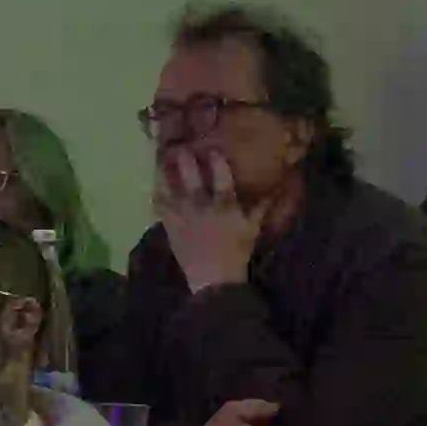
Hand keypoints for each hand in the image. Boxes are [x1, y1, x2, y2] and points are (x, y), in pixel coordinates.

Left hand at [151, 140, 262, 294]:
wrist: (214, 278)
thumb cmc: (236, 252)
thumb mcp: (252, 229)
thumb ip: (259, 208)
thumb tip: (272, 191)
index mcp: (224, 205)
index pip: (221, 176)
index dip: (216, 160)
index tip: (212, 149)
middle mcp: (201, 205)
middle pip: (191, 176)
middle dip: (185, 159)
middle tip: (181, 147)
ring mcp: (183, 215)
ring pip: (170, 187)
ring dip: (166, 172)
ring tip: (161, 160)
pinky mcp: (170, 225)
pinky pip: (160, 206)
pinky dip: (157, 194)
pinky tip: (154, 186)